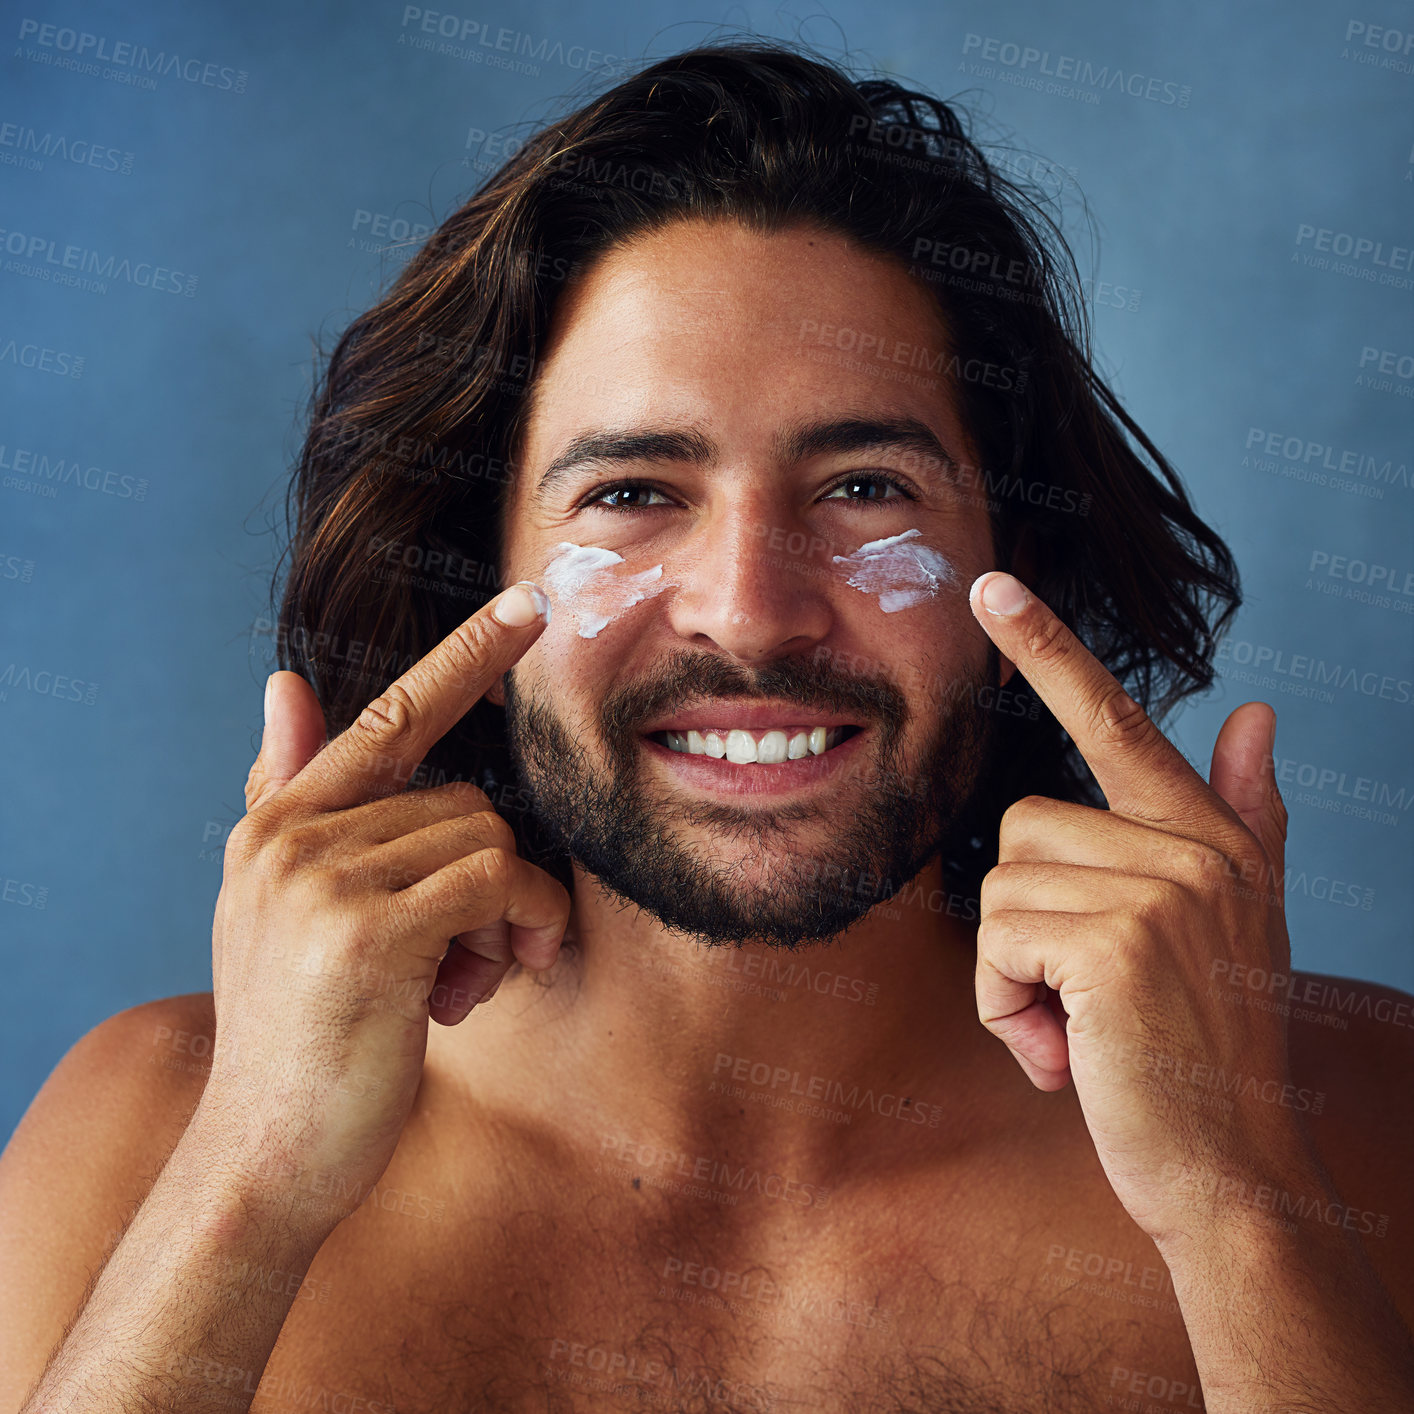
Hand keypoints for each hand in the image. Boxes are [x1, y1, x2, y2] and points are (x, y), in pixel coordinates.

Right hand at [200, 581, 569, 1230]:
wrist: (265, 1158)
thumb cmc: (299, 1034)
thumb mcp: (281, 911)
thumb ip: (291, 798)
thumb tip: (283, 685)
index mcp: (279, 823)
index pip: (388, 715)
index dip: (466, 657)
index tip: (530, 606)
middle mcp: (292, 835)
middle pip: (463, 801)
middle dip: (491, 883)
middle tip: (473, 958)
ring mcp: (324, 876)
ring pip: (487, 839)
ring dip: (506, 917)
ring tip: (463, 981)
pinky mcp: (368, 928)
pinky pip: (497, 880)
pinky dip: (521, 927)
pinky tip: (479, 988)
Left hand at [968, 570, 1300, 1247]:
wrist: (1228, 1171)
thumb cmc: (1205, 1048)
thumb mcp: (1234, 924)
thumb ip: (1243, 815)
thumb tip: (1257, 710)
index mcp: (1207, 835)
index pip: (1116, 720)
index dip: (1050, 648)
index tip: (993, 584)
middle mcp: (1192, 847)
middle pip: (1020, 828)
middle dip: (1024, 922)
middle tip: (1082, 996)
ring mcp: (1161, 890)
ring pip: (999, 886)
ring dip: (1012, 971)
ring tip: (1078, 1023)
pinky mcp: (1119, 942)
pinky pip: (996, 940)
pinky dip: (1004, 1006)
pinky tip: (1066, 1050)